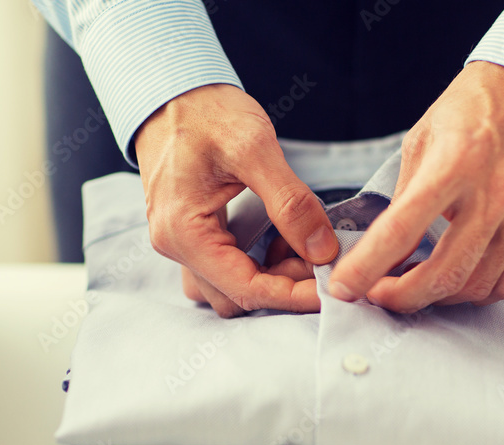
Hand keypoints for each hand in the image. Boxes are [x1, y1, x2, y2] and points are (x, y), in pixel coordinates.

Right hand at [134, 84, 338, 317]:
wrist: (171, 89)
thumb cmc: (205, 111)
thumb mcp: (254, 148)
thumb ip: (291, 203)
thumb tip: (323, 250)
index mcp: (183, 233)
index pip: (245, 289)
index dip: (292, 297)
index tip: (332, 290)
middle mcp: (176, 246)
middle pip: (238, 297)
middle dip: (285, 287)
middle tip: (325, 262)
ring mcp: (182, 241)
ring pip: (233, 286)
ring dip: (273, 276)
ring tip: (307, 247)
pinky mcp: (194, 232)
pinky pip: (228, 266)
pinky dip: (261, 262)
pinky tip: (286, 239)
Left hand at [328, 61, 503, 311]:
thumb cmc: (474, 107)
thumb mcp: (422, 140)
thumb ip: (404, 197)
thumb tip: (384, 249)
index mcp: (452, 164)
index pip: (399, 231)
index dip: (365, 268)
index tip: (343, 287)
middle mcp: (492, 192)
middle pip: (444, 274)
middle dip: (402, 298)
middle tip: (379, 295)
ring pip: (476, 286)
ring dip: (437, 298)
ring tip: (415, 285)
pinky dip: (475, 292)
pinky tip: (456, 280)